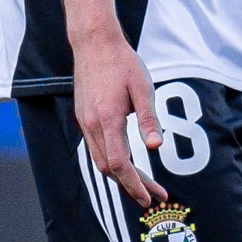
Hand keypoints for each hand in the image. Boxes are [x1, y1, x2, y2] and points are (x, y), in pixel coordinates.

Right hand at [72, 30, 165, 207]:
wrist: (93, 44)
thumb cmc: (122, 63)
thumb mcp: (143, 88)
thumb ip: (149, 118)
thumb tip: (156, 147)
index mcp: (108, 120)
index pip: (119, 164)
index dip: (134, 184)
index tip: (150, 198)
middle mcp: (92, 125)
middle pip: (109, 168)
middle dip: (132, 186)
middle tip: (154, 197)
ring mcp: (85, 122)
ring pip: (101, 160)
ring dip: (122, 177)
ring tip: (144, 186)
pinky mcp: (85, 118)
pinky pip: (97, 149)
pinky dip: (113, 163)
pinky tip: (128, 165)